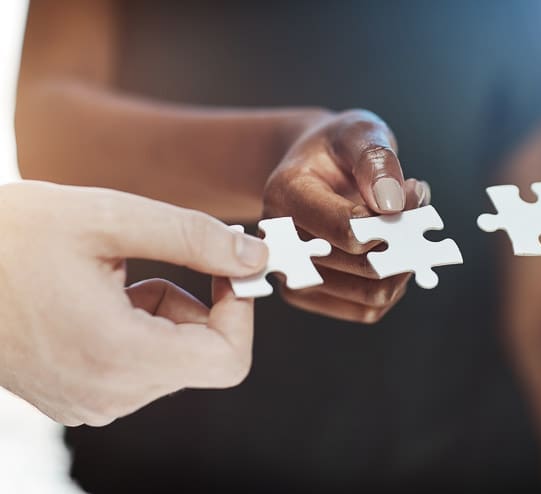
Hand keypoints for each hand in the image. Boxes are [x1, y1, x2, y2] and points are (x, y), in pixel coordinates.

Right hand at [0, 181, 268, 425]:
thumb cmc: (11, 235)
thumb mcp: (111, 217)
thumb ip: (195, 238)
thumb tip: (256, 256)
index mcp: (118, 355)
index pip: (228, 360)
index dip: (241, 311)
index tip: (224, 269)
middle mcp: (107, 393)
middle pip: (202, 358)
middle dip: (195, 306)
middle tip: (144, 264)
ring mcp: (90, 402)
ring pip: (173, 361)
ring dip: (162, 315)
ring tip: (108, 280)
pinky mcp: (77, 397)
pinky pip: (140, 368)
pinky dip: (138, 331)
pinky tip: (92, 302)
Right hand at [262, 109, 429, 322]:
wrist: (312, 167)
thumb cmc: (337, 147)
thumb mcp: (358, 132)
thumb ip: (375, 160)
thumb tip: (392, 204)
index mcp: (285, 194)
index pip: (347, 228)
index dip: (391, 218)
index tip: (414, 190)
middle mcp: (281, 241)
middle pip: (363, 265)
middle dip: (405, 240)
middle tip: (420, 207)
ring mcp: (294, 274)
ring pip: (371, 295)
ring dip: (405, 264)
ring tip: (408, 226)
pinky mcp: (310, 295)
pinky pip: (368, 309)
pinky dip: (394, 283)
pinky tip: (394, 251)